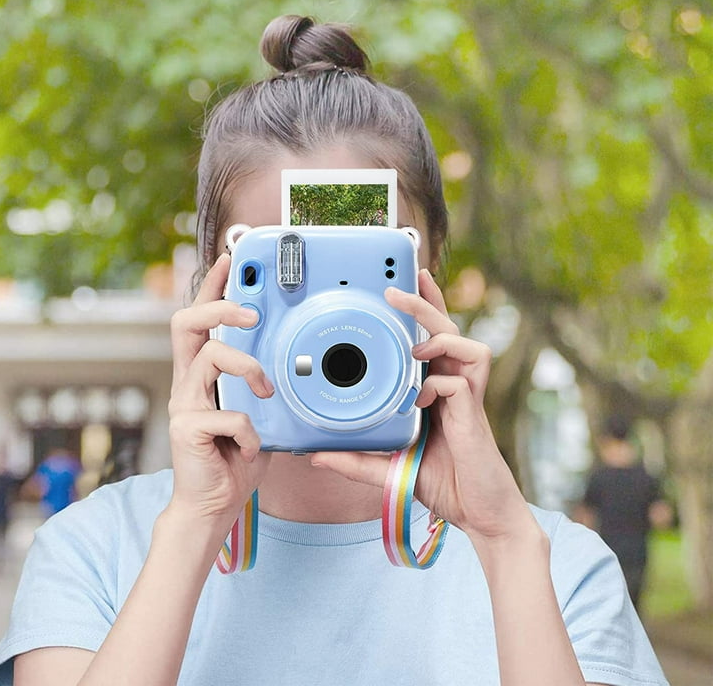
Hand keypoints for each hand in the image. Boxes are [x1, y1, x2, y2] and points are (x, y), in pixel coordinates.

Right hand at [167, 253, 271, 523]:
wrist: (213, 506)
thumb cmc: (236, 457)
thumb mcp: (259, 414)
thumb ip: (265, 388)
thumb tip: (294, 365)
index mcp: (202, 374)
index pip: (201, 320)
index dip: (211, 287)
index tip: (228, 259)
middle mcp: (187, 382)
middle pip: (186, 323)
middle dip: (220, 308)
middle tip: (252, 315)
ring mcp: (183, 404)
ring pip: (211, 358)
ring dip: (248, 369)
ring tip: (267, 390)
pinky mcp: (186, 430)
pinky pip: (227, 415)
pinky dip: (250, 433)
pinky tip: (253, 450)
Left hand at [312, 269, 537, 547]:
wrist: (479, 514)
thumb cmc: (441, 483)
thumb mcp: (389, 469)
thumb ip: (356, 461)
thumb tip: (316, 456)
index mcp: (436, 389)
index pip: (432, 338)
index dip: (423, 308)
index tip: (405, 281)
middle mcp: (454, 387)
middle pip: (448, 330)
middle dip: (426, 303)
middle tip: (396, 290)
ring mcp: (467, 400)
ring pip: (468, 346)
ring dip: (440, 340)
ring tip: (415, 350)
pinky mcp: (474, 417)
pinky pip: (462, 383)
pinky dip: (441, 383)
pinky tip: (424, 397)